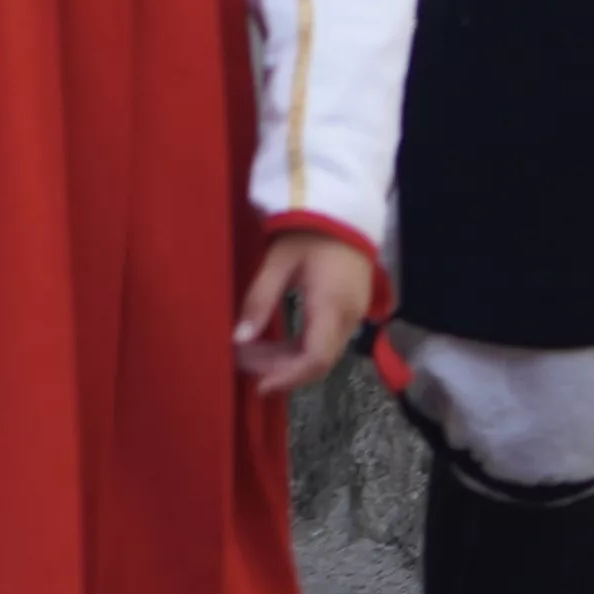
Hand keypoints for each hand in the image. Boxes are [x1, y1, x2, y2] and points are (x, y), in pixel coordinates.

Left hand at [235, 231, 380, 393]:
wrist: (343, 208)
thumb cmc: (307, 231)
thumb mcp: (278, 261)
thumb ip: (259, 299)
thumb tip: (239, 338)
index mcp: (332, 305)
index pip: (315, 359)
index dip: (287, 377)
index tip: (258, 385)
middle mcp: (349, 317)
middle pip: (317, 360)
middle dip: (279, 368)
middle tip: (241, 361)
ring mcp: (354, 314)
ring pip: (322, 352)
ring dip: (286, 358)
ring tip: (248, 352)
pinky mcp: (351, 309)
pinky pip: (326, 339)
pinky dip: (298, 346)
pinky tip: (270, 341)